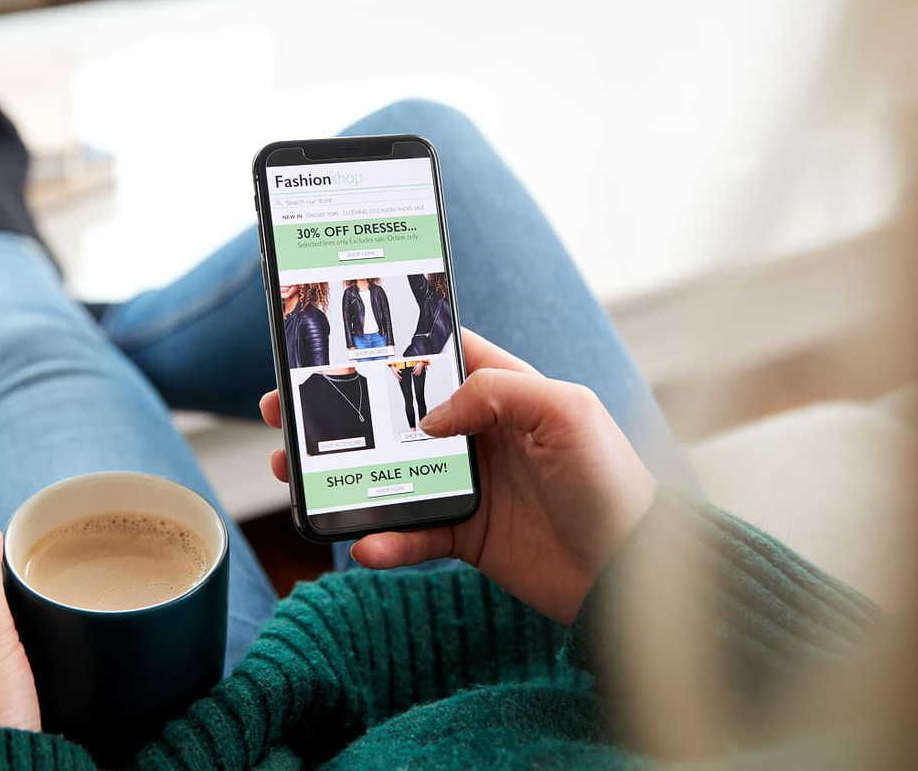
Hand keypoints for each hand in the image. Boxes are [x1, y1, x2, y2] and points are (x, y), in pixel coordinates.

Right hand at [260, 330, 655, 623]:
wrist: (632, 573)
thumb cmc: (612, 481)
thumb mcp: (567, 412)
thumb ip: (496, 393)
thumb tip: (431, 417)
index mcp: (505, 391)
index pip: (436, 357)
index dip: (387, 349)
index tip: (333, 345)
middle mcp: (480, 434)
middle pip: (395, 415)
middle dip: (340, 410)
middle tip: (285, 409)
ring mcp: (470, 486)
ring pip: (389, 473)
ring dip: (341, 474)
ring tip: (294, 474)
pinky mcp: (467, 537)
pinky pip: (412, 535)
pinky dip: (384, 540)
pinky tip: (364, 543)